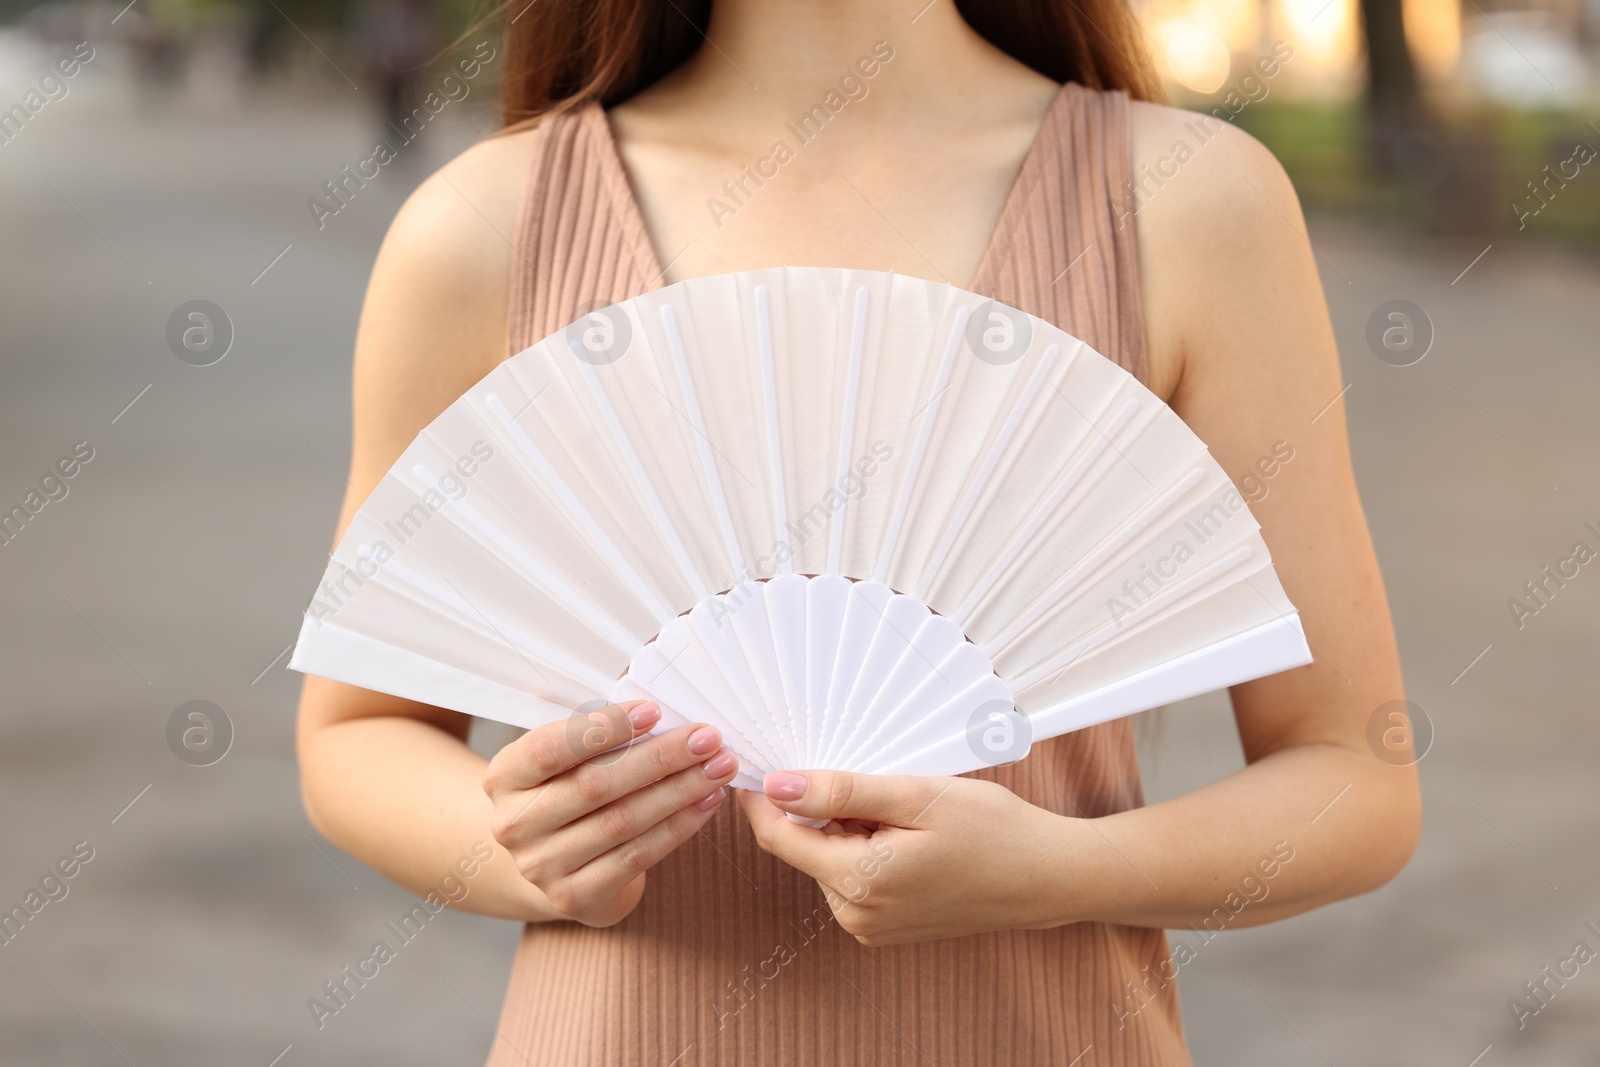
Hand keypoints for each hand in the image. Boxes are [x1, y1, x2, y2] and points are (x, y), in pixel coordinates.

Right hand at [485, 701, 737, 926]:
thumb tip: (659, 708)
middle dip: (660, 758)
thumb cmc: (568, 791)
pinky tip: (706, 804)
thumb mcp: (565, 760)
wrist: (553, 864)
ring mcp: (541, 866)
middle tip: (708, 738)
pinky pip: (637, 857)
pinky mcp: (574, 897)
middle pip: (595, 785)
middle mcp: (514, 824)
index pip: (550, 747)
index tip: (654, 710)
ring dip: (679, 791)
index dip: (603, 728)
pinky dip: (678, 828)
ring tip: (719, 768)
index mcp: (505, 776)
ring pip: (622, 822)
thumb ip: (597, 734)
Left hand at [737, 771, 1074, 945]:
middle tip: (873, 778)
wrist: (1047, 877)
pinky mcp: (886, 927)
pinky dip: (866, 848)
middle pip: (806, 846)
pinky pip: (854, 877)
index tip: (760, 761)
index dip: (762, 797)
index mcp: (859, 884)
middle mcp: (857, 916)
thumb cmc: (993, 831)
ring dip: (848, 828)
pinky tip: (909, 834)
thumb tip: (777, 786)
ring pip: (830, 859)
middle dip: (823, 808)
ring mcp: (872, 927)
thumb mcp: (915, 797)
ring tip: (904, 810)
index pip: (778, 837)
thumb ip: (841, 793)